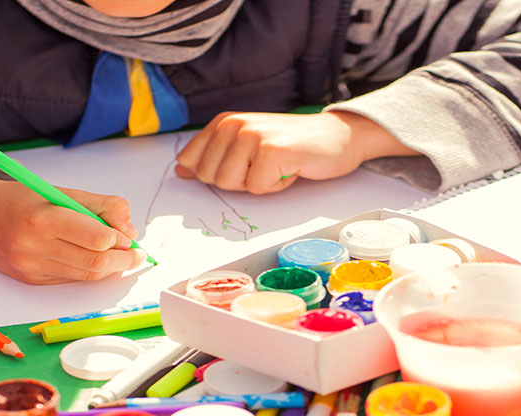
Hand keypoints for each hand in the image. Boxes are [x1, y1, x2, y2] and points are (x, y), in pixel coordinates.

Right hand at [0, 175, 144, 283]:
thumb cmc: (24, 199)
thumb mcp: (63, 191)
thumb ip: (102, 206)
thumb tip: (130, 231)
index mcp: (44, 219)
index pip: (97, 240)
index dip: (120, 240)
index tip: (129, 237)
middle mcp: (34, 246)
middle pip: (94, 264)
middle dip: (123, 260)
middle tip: (136, 254)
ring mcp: (31, 267)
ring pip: (85, 276)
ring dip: (110, 268)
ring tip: (120, 256)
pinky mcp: (31, 279)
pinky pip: (70, 279)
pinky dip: (88, 271)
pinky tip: (92, 259)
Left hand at [174, 111, 417, 193]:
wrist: (337, 137)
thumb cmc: (293, 145)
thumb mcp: (248, 146)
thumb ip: (214, 157)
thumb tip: (182, 171)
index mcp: (223, 121)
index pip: (192, 163)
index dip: (219, 174)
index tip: (245, 164)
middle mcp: (233, 124)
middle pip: (211, 178)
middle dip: (239, 181)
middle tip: (265, 166)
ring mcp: (252, 135)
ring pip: (231, 184)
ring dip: (258, 184)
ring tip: (277, 166)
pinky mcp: (271, 151)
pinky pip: (257, 188)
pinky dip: (276, 187)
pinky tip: (290, 169)